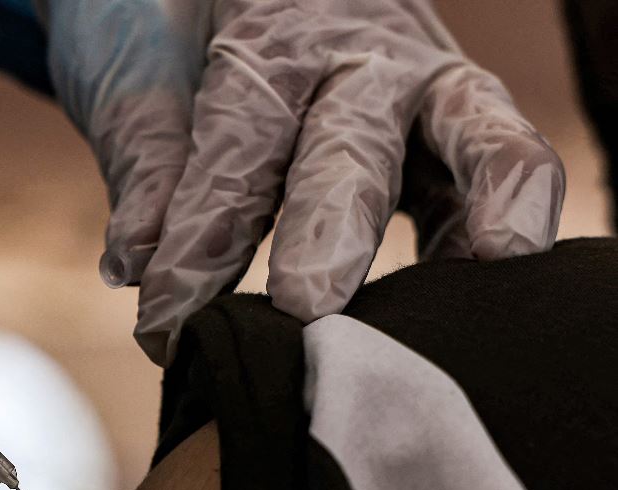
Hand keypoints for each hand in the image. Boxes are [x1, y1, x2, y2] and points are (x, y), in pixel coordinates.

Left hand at [38, 0, 563, 364]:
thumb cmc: (175, 19)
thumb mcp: (144, 66)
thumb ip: (148, 159)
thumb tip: (133, 264)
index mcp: (272, 33)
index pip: (238, 145)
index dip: (202, 237)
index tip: (166, 320)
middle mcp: (359, 56)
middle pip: (350, 148)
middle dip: (330, 229)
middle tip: (306, 300)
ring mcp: (419, 86)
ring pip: (473, 135)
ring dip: (479, 205)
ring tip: (492, 260)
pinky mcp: (455, 122)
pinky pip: (496, 165)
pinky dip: (491, 221)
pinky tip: (471, 290)